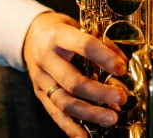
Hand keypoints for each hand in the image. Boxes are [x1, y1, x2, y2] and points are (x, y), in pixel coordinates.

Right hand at [23, 12, 128, 137]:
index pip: (84, 45)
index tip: (122, 68)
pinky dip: (70, 127)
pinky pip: (54, 113)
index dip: (105, 57)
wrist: (30, 34)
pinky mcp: (38, 92)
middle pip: (73, 81)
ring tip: (111, 117)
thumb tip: (121, 62)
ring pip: (64, 102)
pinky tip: (85, 136)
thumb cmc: (60, 30)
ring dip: (90, 113)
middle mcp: (45, 57)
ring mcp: (40, 77)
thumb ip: (98, 42)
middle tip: (120, 97)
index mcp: (58, 35)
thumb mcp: (78, 26)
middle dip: (99, 93)